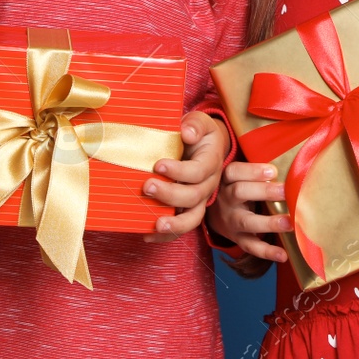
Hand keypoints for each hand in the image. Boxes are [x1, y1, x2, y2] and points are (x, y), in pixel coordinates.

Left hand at [142, 111, 230, 242]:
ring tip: (155, 224)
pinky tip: (147, 234)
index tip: (158, 164)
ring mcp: (199, 200)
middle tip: (147, 186)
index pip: (198, 171)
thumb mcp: (201, 122)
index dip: (179, 171)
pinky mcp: (189, 209)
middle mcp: (208, 185)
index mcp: (211, 162)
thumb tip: (186, 132)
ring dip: (174, 224)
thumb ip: (195, 124)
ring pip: (192, 218)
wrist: (208, 147)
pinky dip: (165, 235)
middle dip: (170, 194)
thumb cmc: (200, 134)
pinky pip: (181, 227)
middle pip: (194, 196)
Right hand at [207, 161, 290, 262]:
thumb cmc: (237, 185)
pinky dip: (266, 252)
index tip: (273, 171)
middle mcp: (225, 199)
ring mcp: (230, 220)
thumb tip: (290, 160)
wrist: (215, 212)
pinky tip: (283, 255)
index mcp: (225, 179)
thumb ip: (255, 168)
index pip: (234, 172)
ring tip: (289, 223)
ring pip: (246, 221)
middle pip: (240, 193)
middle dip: (264, 192)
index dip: (252, 171)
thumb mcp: (238, 174)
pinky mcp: (236, 238)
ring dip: (268, 223)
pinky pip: (250, 246)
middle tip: (285, 191)